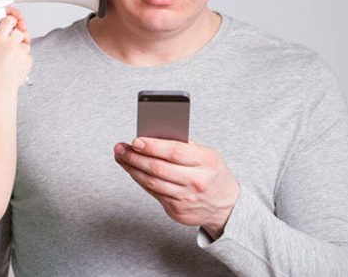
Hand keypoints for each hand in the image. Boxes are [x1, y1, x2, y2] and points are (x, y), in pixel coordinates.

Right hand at [0, 15, 31, 89]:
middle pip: (19, 29)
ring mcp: (21, 52)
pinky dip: (23, 57)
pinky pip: (28, 54)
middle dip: (16, 33)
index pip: (8, 20)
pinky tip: (15, 64)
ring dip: (20, 45)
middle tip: (11, 39)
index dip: (9, 20)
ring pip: (25, 41)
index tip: (8, 23)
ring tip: (12, 55)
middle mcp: (11, 44)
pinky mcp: (28, 60)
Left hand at [113, 137, 239, 239]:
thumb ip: (183, 144)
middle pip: (158, 168)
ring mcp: (187, 198)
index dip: (152, 146)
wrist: (227, 206)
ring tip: (122, 157)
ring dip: (132, 169)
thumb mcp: (206, 154)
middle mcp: (197, 181)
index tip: (136, 140)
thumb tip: (152, 135)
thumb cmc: (212, 173)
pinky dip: (140, 180)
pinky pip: (154, 193)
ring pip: (152, 182)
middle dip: (135, 157)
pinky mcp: (177, 211)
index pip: (174, 152)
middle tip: (121, 148)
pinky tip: (133, 171)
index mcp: (206, 161)